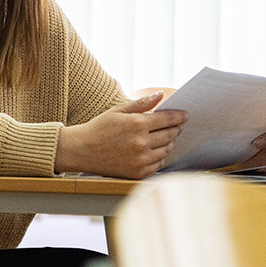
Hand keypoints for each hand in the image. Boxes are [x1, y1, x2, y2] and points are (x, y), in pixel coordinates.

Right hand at [55, 91, 187, 178]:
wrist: (81, 150)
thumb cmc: (98, 128)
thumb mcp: (118, 111)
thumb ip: (141, 103)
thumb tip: (160, 94)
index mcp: (137, 124)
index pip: (167, 119)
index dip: (179, 117)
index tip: (184, 116)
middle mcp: (141, 143)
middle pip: (170, 135)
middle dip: (175, 129)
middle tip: (176, 126)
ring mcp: (140, 159)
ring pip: (166, 150)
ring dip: (169, 143)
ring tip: (165, 138)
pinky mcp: (138, 172)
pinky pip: (159, 164)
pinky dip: (160, 157)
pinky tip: (155, 151)